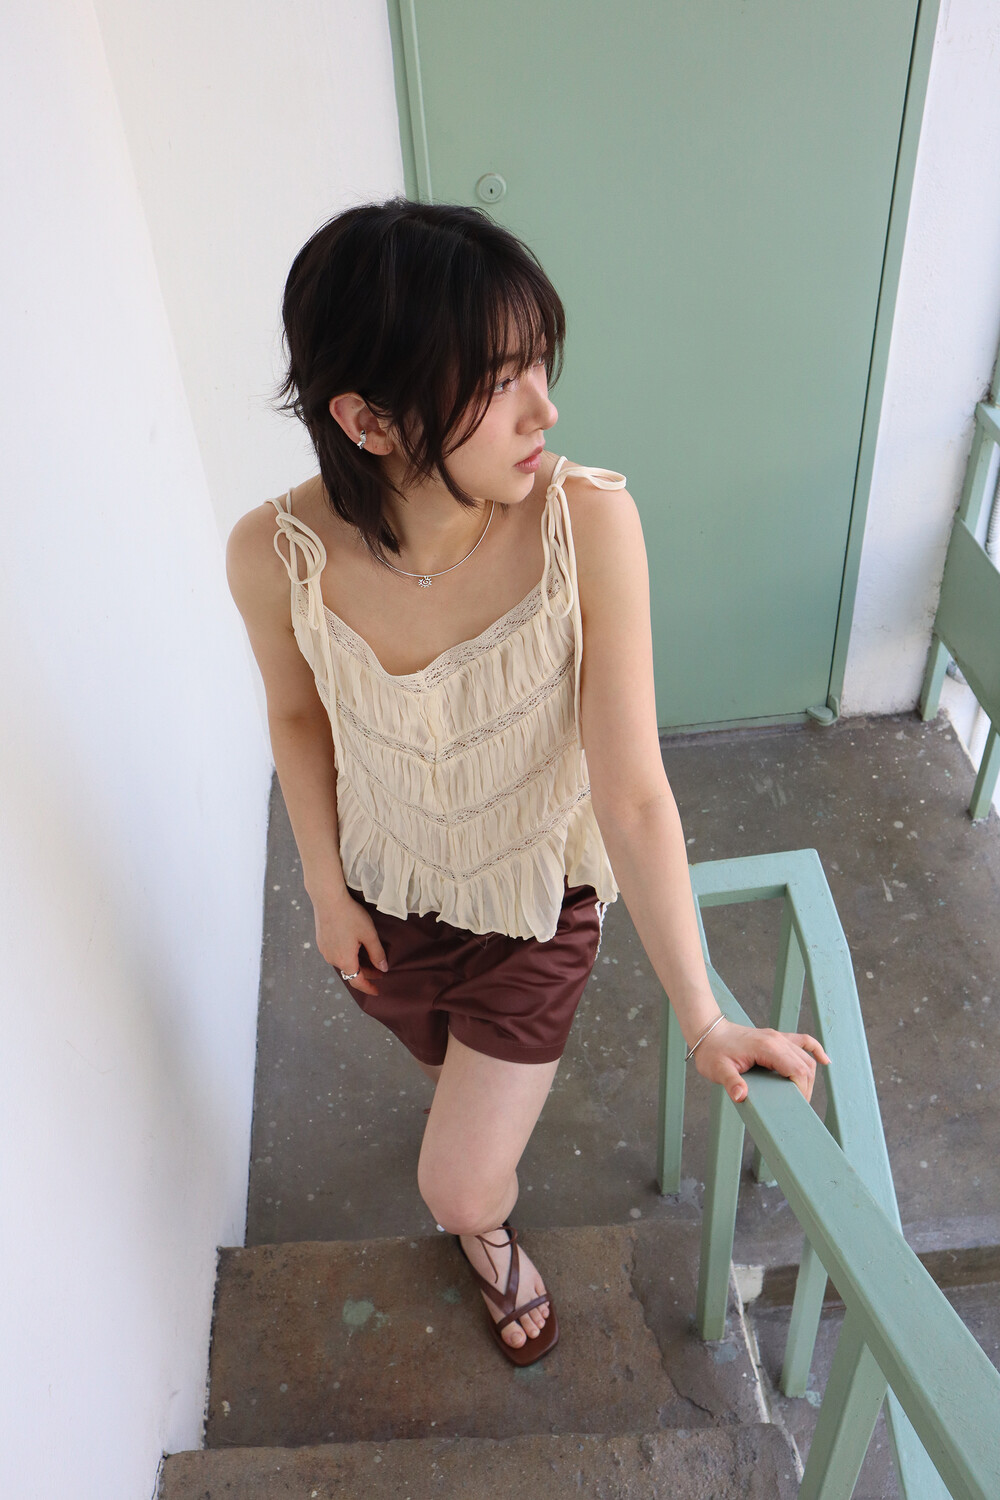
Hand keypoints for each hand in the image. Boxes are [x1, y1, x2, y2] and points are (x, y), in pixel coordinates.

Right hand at [312, 889, 388, 996]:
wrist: (328, 899)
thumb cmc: (350, 916)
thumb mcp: (369, 935)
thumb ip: (377, 954)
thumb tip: (383, 968)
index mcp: (345, 961)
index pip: (358, 982)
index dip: (369, 988)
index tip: (377, 991)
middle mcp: (332, 959)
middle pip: (351, 972)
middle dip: (365, 974)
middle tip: (379, 971)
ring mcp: (324, 950)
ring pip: (342, 963)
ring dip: (356, 964)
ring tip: (367, 958)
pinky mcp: (321, 942)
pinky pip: (335, 954)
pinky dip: (346, 956)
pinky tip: (353, 947)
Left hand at [693, 1018, 829, 1104]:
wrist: (709, 1031)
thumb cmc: (713, 1051)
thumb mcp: (717, 1070)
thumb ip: (731, 1082)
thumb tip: (741, 1096)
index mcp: (767, 1047)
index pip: (797, 1070)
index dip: (801, 1090)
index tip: (794, 1106)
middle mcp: (777, 1040)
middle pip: (805, 1066)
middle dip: (806, 1088)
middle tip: (795, 1107)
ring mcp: (778, 1037)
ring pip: (806, 1057)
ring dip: (809, 1076)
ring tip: (801, 1095)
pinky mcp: (777, 1038)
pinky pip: (803, 1041)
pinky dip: (815, 1050)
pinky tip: (825, 1061)